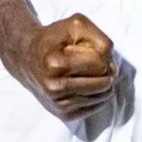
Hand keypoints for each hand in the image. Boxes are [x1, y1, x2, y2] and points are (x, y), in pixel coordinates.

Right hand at [3, 13, 117, 121]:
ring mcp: (59, 105)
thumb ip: (100, 40)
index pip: (100, 64)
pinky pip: (96, 107)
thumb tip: (114, 69)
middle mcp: (55, 88)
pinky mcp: (63, 115)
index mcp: (56, 64)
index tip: (91, 49)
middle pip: (103, 83)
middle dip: (104, 70)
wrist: (27, 58)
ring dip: (103, 83)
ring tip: (88, 71)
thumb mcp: (76, 26)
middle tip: (92, 62)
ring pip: (102, 97)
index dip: (102, 55)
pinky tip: (86, 83)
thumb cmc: (54, 38)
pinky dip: (97, 95)